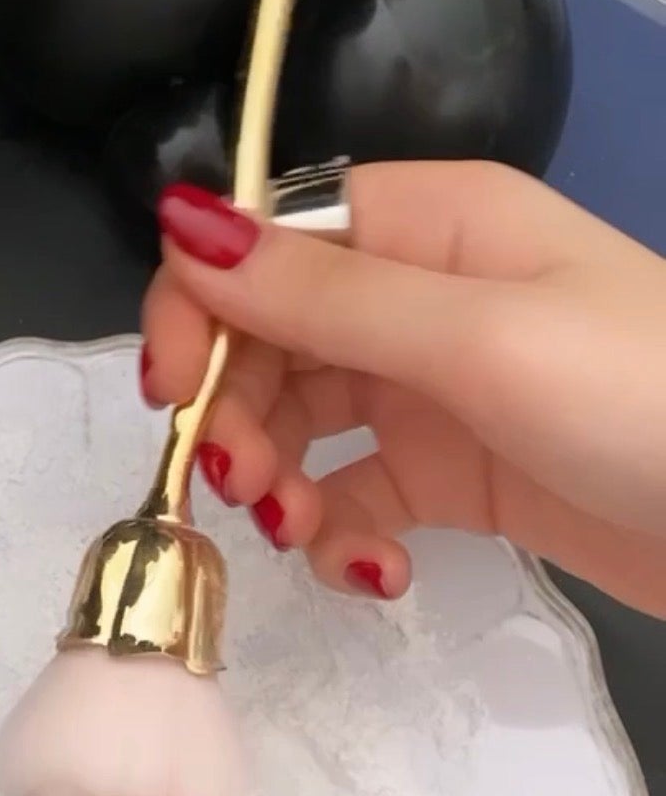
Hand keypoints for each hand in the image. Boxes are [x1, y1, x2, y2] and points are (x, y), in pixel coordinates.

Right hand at [142, 163, 665, 615]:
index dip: (203, 310)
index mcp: (425, 227)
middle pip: (270, 343)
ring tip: (311, 537)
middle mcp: (416, 299)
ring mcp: (433, 393)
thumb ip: (324, 296)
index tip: (175, 398)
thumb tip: (179, 220)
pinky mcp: (451, 478)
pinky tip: (376, 575)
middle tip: (247, 491)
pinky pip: (354, 500)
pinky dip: (342, 539)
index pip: (267, 243)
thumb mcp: (475, 338)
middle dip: (240, 417)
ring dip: (279, 487)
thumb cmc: (634, 397)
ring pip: (301, 427)